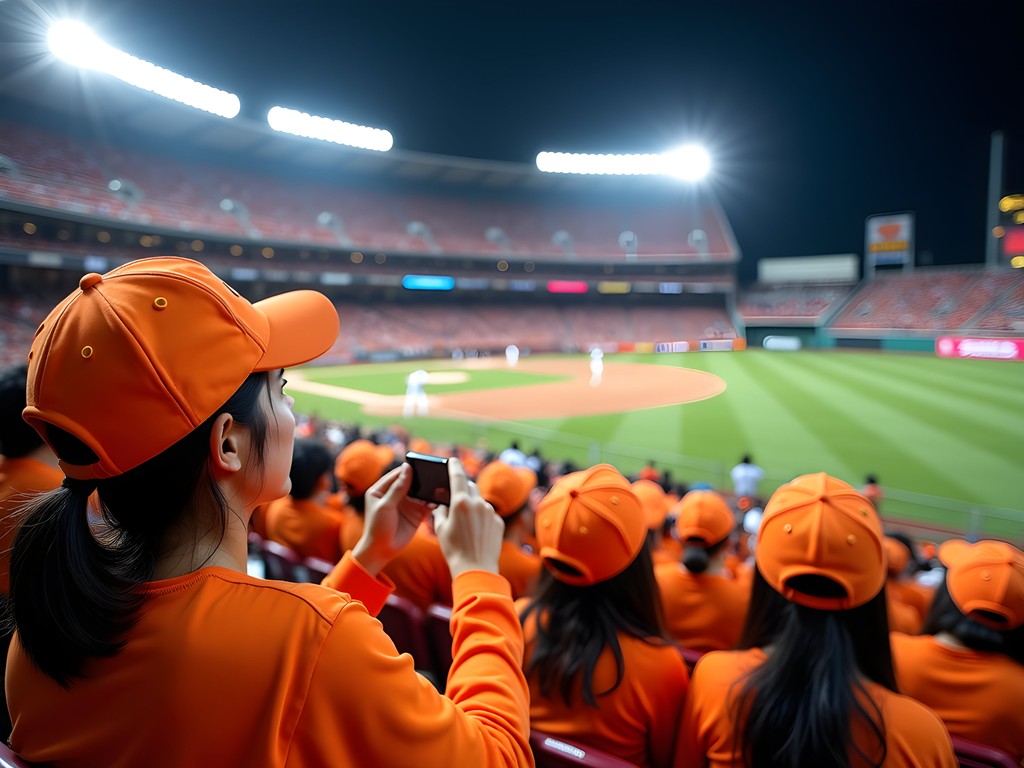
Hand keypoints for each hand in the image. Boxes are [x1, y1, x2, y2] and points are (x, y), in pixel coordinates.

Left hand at [352, 464, 433, 575]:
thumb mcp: (385, 506)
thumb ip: (398, 488)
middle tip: (432, 474)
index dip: (407, 470)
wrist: (382, 551)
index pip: (396, 475)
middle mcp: (394, 495)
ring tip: (436, 487)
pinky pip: (426, 505)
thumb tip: (407, 469)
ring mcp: (406, 504)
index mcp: (381, 490)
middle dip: (420, 479)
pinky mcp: (415, 514)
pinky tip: (437, 501)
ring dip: (427, 491)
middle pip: (410, 482)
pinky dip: (432, 502)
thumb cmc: (377, 528)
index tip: (419, 465)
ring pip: (419, 493)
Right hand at [434, 458, 503, 577]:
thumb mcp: (441, 529)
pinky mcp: (498, 522)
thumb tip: (442, 504)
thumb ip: (441, 512)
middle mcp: (478, 503)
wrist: (476, 569)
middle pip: (470, 486)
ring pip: (479, 501)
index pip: (458, 476)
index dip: (454, 466)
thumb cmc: (454, 550)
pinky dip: (481, 517)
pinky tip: (476, 531)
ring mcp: (490, 512)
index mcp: (461, 502)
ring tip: (465, 522)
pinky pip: (488, 514)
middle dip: (463, 488)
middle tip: (456, 495)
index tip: (452, 460)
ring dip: (472, 505)